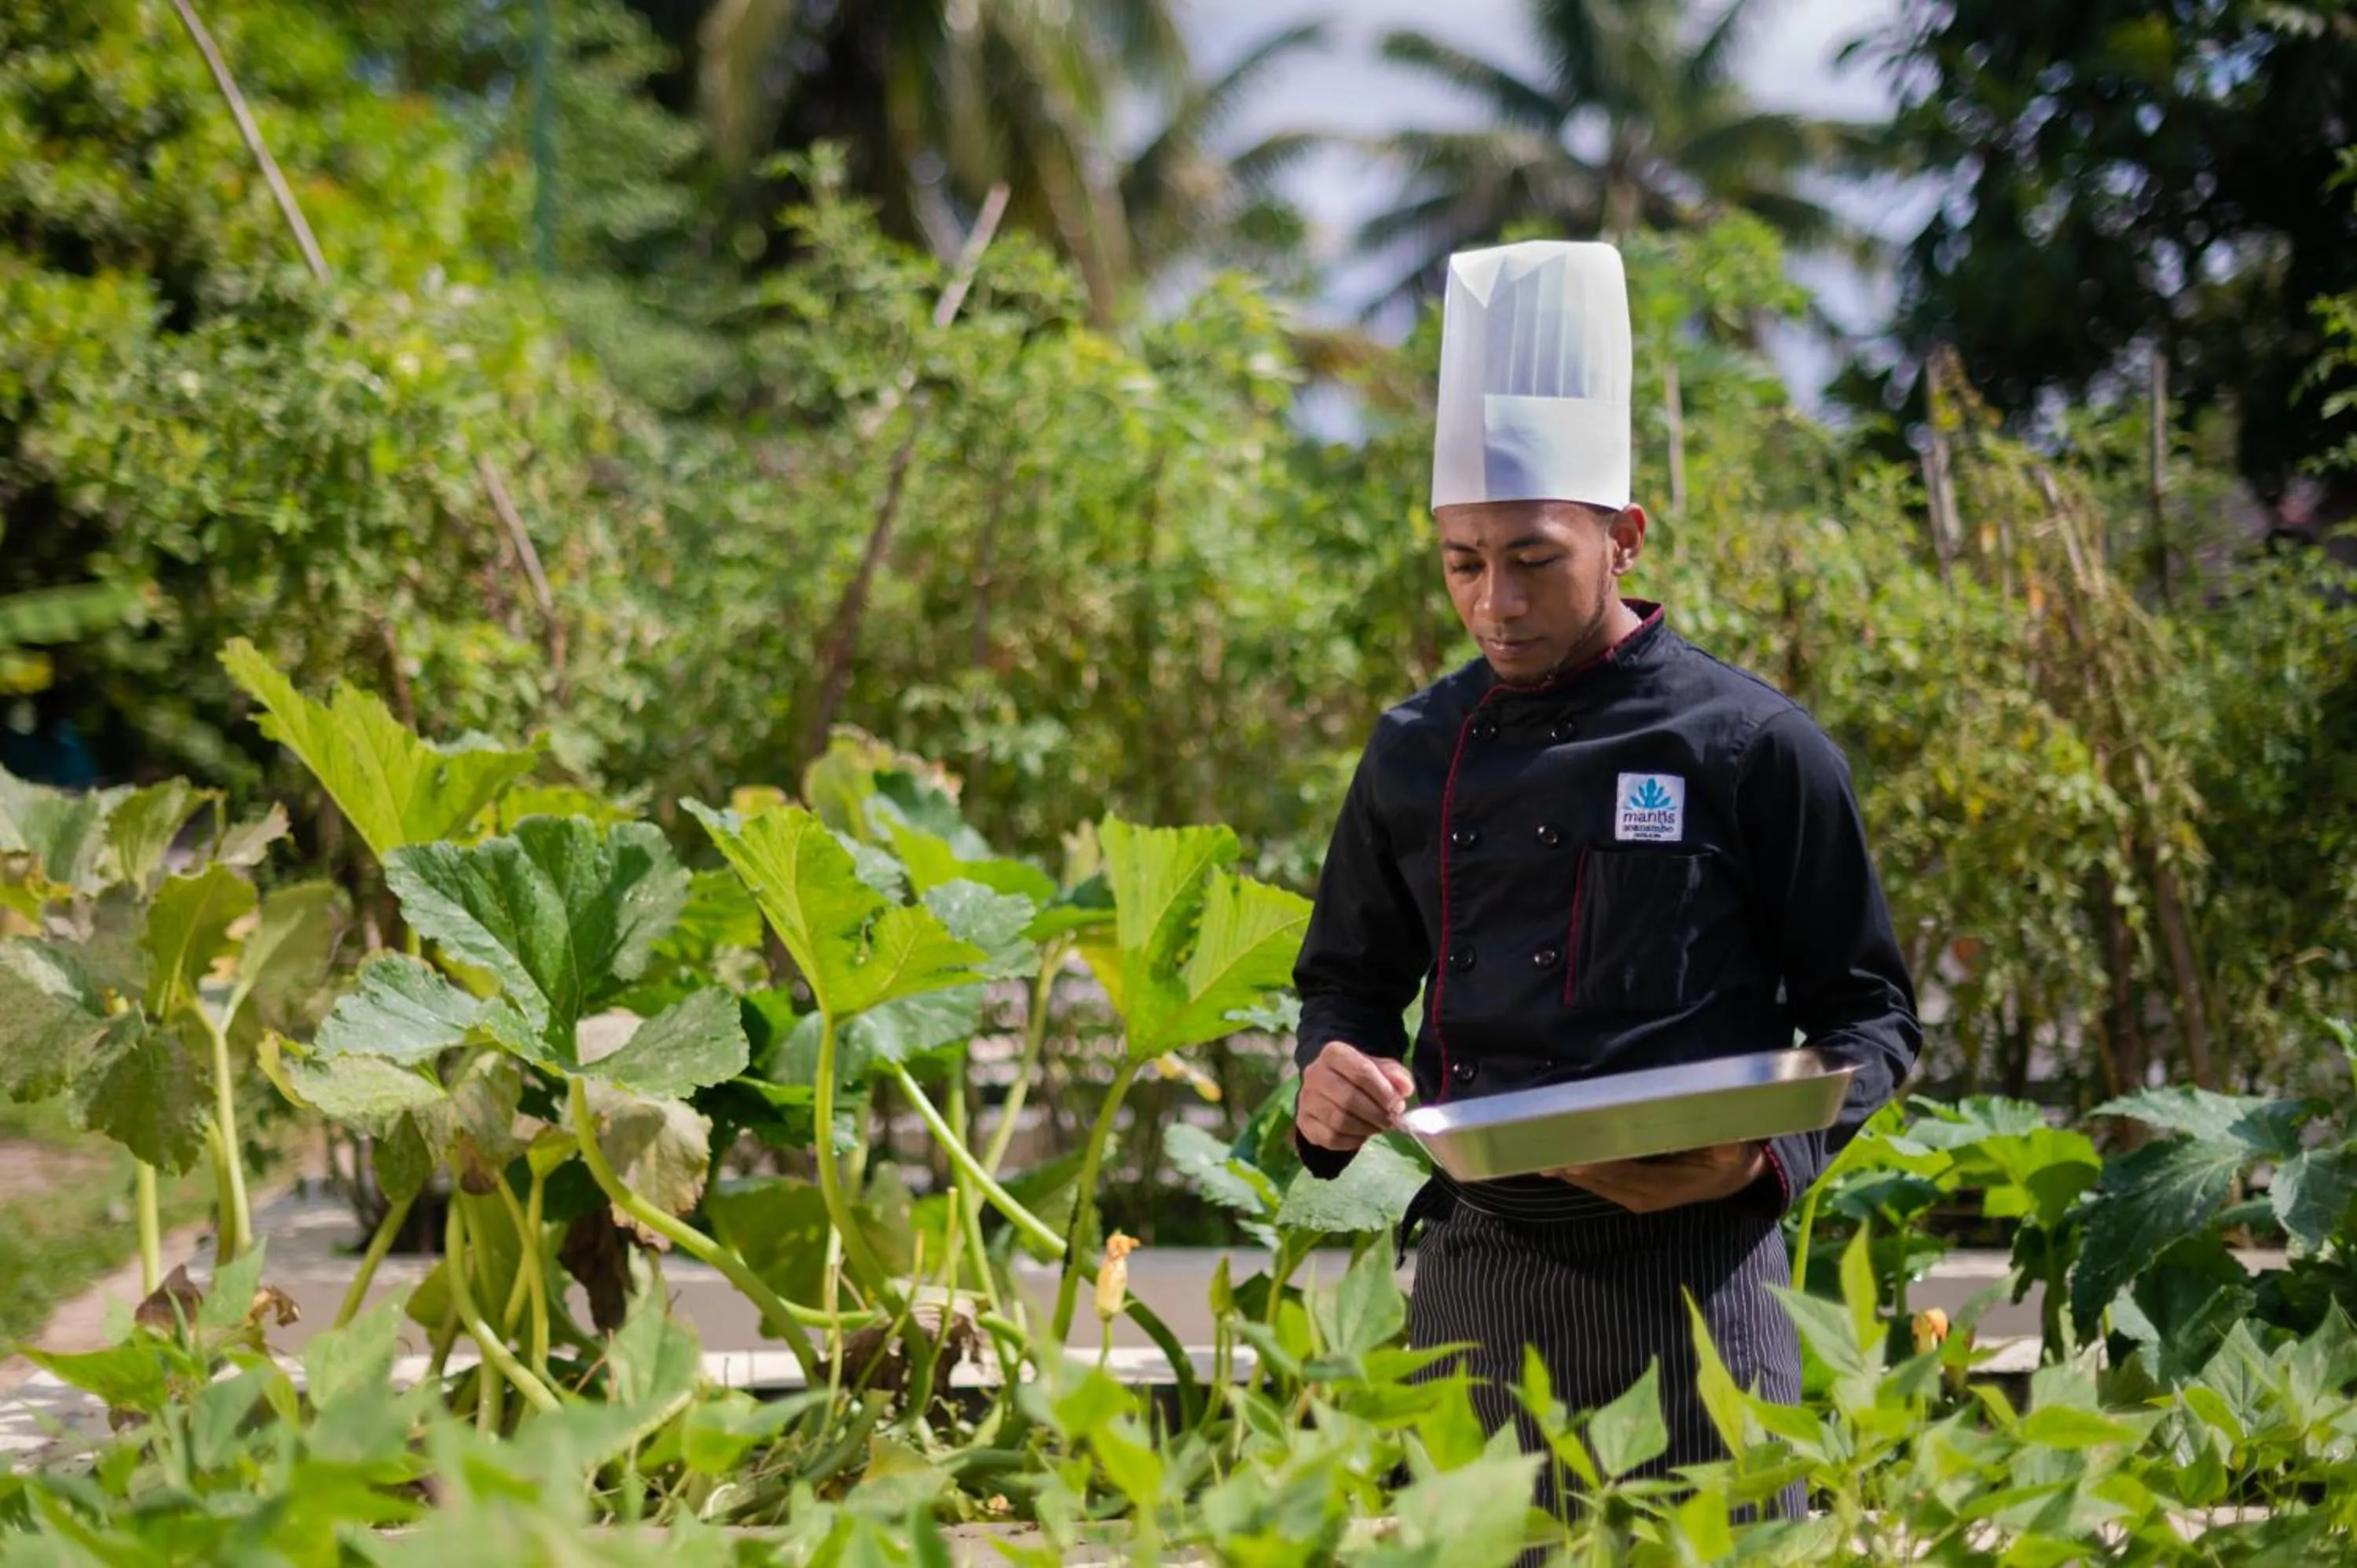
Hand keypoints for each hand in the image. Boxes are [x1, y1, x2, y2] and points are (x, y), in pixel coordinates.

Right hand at [1296, 1041, 1414, 1153]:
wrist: (1331, 1087)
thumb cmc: (1360, 1076)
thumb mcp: (1381, 1069)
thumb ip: (1396, 1076)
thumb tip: (1405, 1089)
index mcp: (1334, 1053)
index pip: (1362, 1072)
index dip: (1384, 1092)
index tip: (1397, 1105)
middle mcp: (1314, 1073)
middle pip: (1349, 1099)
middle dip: (1376, 1114)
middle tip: (1390, 1121)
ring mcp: (1306, 1099)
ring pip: (1339, 1121)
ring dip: (1366, 1128)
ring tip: (1378, 1127)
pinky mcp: (1304, 1122)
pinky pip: (1331, 1138)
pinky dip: (1352, 1141)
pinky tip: (1362, 1135)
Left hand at [1544, 1141, 1765, 1213]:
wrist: (1732, 1178)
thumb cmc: (1730, 1156)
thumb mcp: (1733, 1149)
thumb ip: (1724, 1143)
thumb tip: (1719, 1136)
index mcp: (1663, 1186)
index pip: (1620, 1172)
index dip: (1593, 1161)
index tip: (1567, 1150)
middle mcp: (1642, 1196)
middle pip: (1598, 1178)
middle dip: (1568, 1164)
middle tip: (1535, 1146)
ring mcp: (1633, 1197)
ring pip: (1593, 1183)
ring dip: (1565, 1169)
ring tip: (1533, 1152)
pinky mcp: (1629, 1193)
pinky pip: (1597, 1182)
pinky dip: (1574, 1171)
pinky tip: (1551, 1160)